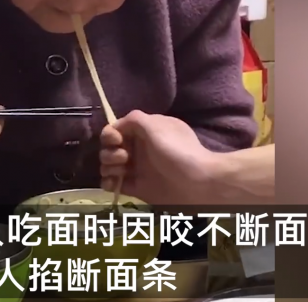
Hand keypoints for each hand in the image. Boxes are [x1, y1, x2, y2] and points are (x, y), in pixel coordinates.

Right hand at [99, 110, 220, 203]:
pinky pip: (114, 184)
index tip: (117, 141)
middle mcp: (139, 149)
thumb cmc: (178, 151)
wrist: (199, 184)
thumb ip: (133, 120)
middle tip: (124, 159)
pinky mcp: (138, 187)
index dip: (111, 135)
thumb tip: (116, 126)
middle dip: (110, 152)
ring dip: (108, 167)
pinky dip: (108, 183)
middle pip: (110, 148)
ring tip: (120, 172)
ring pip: (109, 166)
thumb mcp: (156, 126)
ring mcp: (138, 169)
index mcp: (145, 132)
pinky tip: (113, 184)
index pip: (116, 129)